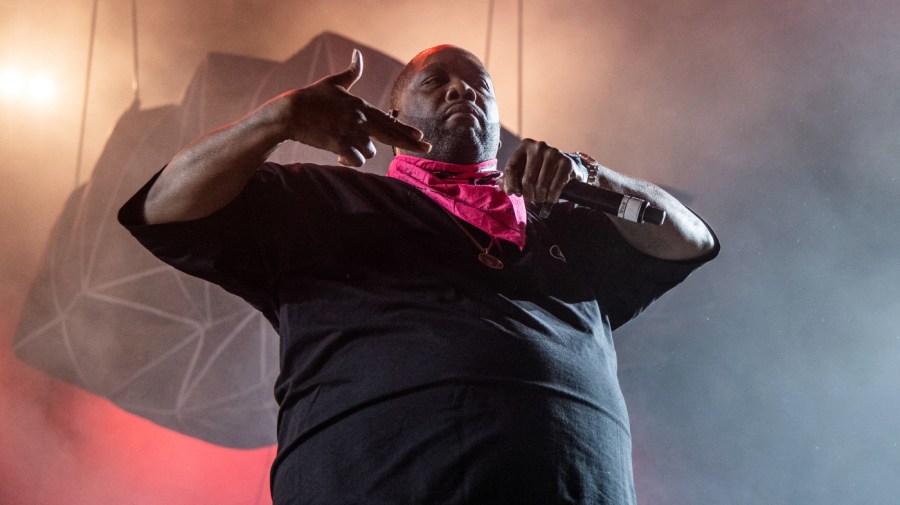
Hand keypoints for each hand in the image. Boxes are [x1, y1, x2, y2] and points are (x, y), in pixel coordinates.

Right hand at [273, 49, 431, 166]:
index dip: (406, 129)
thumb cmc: (312, 97)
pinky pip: (355, 160)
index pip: (389, 120)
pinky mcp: (340, 145)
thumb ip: (351, 72)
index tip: (422, 135)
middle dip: (412, 144)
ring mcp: (351, 133)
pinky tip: (339, 156)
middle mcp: (360, 119)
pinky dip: (349, 161)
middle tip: (428, 148)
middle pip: (392, 136)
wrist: (291, 112)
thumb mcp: (333, 82)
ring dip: (359, 152)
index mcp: (361, 106)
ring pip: (368, 152)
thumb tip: (358, 54)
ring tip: (343, 144)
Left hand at [499, 139, 585, 203]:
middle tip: (530, 201)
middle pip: (527, 179)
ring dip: (540, 198)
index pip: (511, 167)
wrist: (568, 167)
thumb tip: (500, 184)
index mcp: (525, 145)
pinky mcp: (566, 163)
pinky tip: (551, 200)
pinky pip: (555, 187)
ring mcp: (554, 153)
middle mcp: (539, 146)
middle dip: (528, 194)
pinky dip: (552, 197)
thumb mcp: (525, 170)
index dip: (510, 184)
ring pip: (541, 185)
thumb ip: (511, 177)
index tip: (513, 194)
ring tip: (541, 200)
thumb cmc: (541, 171)